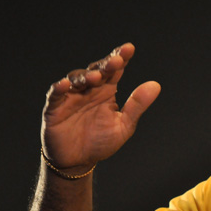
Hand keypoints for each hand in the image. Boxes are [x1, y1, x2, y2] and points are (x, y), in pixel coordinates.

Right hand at [41, 43, 160, 171]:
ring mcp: (71, 97)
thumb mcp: (123, 125)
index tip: (129, 49)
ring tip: (96, 78)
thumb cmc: (101, 142)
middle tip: (116, 61)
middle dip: (105, 65)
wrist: (79, 162)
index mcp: (107, 92)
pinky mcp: (54, 108)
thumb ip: (137, 105)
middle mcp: (89, 90)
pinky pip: (55, 95)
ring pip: (76, 79)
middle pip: (96, 70)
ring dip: (85, 76)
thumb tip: (155, 85)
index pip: (114, 70)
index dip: (121, 58)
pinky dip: (59, 88)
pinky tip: (66, 85)